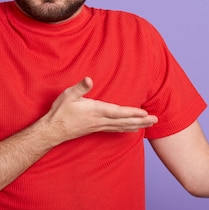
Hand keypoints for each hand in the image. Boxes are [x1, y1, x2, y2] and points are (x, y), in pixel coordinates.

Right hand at [38, 77, 157, 145]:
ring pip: (122, 126)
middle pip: (124, 121)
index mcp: (95, 111)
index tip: (144, 113)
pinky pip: (116, 130)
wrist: (53, 130)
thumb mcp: (68, 95)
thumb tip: (89, 79)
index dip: (132, 113)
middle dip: (141, 120)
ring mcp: (99, 126)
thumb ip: (80, 87)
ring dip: (137, 125)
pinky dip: (127, 129)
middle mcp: (100, 120)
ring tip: (150, 124)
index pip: (117, 112)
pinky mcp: (96, 129)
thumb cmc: (60, 111)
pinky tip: (133, 129)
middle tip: (156, 120)